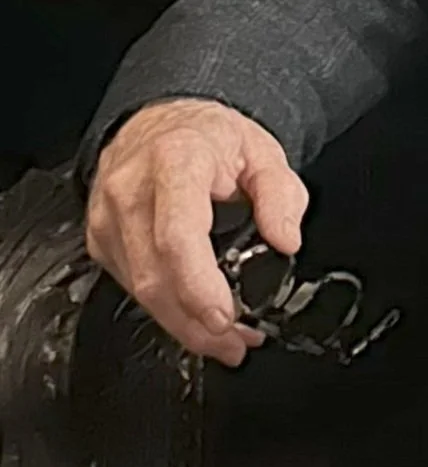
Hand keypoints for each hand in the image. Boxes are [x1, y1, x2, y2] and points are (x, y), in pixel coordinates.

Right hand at [85, 99, 307, 367]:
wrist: (161, 123)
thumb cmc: (210, 138)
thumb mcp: (264, 154)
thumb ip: (281, 197)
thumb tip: (286, 240)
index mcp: (176, 162)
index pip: (177, 236)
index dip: (198, 285)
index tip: (223, 317)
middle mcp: (131, 189)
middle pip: (155, 275)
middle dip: (196, 323)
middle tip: (235, 343)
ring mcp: (109, 217)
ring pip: (140, 290)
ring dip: (183, 324)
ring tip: (224, 339)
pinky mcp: (101, 239)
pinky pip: (131, 286)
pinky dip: (165, 310)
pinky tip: (194, 316)